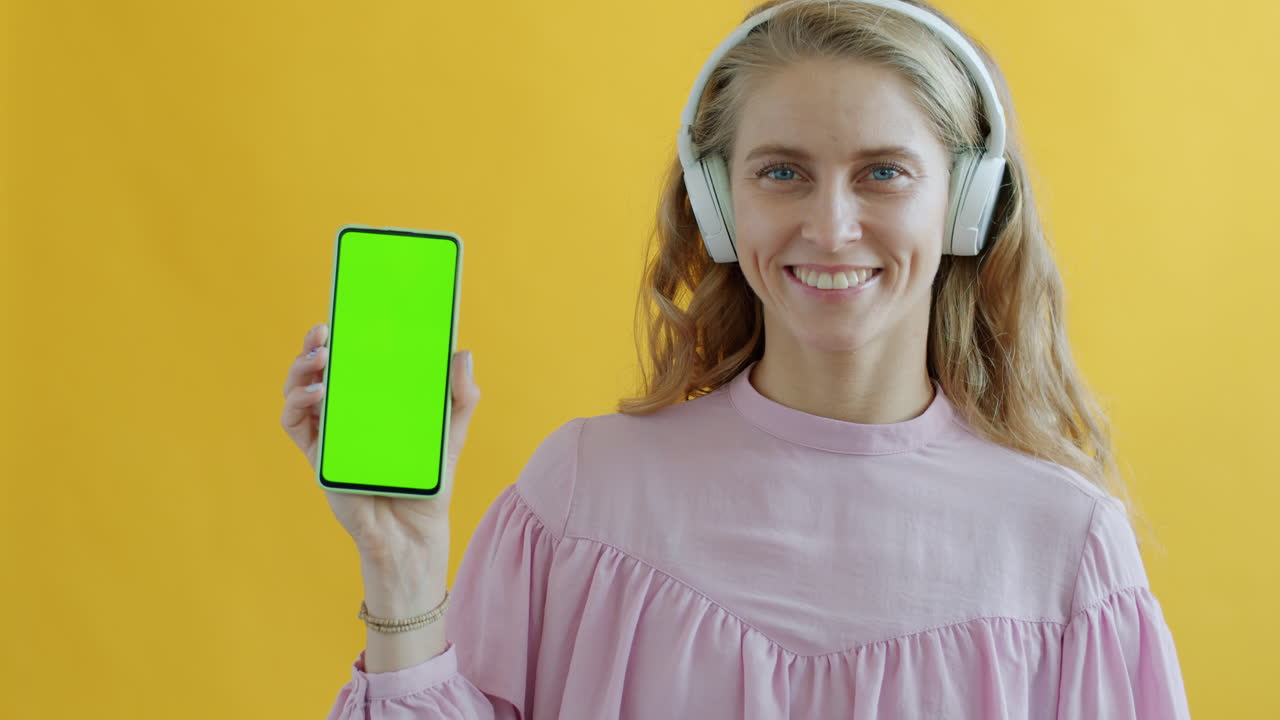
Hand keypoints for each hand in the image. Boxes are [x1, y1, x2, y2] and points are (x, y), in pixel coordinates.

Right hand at [280, 323, 480, 557]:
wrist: (414, 534)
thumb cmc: (429, 484)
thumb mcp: (449, 435)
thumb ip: (460, 398)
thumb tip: (463, 354)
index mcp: (373, 404)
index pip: (351, 363)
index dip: (341, 338)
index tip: (342, 316)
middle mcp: (347, 415)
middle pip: (318, 372)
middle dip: (314, 346)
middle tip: (324, 334)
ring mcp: (330, 436)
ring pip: (299, 392)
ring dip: (301, 370)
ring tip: (320, 360)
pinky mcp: (320, 458)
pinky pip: (295, 426)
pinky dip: (297, 405)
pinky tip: (317, 394)